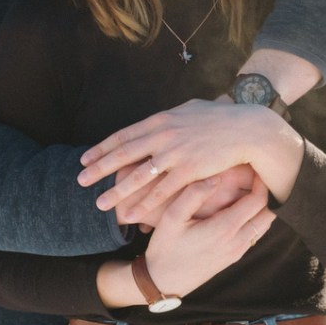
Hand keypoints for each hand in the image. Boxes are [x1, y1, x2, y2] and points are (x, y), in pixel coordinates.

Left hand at [79, 97, 303, 219]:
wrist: (246, 129)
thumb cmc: (219, 118)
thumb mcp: (188, 110)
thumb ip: (169, 118)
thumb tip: (156, 121)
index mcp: (160, 120)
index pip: (123, 136)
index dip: (102, 148)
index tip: (84, 158)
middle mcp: (163, 136)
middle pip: (124, 155)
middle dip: (99, 169)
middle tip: (79, 180)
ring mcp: (175, 153)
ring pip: (138, 176)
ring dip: (117, 191)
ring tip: (99, 204)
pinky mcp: (189, 171)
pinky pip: (161, 191)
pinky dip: (144, 204)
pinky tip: (131, 214)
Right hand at [146, 172, 274, 297]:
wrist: (163, 282)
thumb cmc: (165, 247)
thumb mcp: (172, 217)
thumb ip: (194, 194)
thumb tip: (216, 177)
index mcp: (224, 229)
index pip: (257, 201)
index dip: (261, 181)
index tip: (255, 164)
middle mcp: (237, 242)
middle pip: (268, 212)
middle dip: (266, 191)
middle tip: (256, 172)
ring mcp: (237, 251)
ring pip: (264, 224)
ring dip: (262, 205)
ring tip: (250, 185)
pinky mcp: (234, 256)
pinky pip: (254, 233)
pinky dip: (256, 217)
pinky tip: (241, 204)